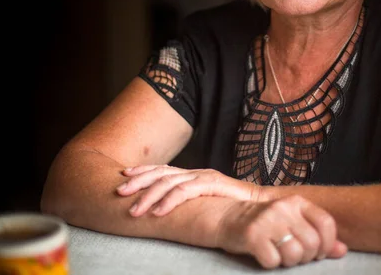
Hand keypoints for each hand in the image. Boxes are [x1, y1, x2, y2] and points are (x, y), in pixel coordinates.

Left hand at [116, 165, 261, 215]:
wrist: (261, 203)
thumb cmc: (233, 206)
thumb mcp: (206, 201)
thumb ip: (190, 201)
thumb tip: (167, 208)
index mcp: (192, 174)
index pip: (162, 169)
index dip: (142, 171)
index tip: (123, 176)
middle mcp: (195, 172)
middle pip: (160, 173)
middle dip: (138, 182)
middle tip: (119, 192)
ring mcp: (203, 176)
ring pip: (168, 182)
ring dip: (148, 196)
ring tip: (134, 209)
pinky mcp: (212, 184)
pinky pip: (185, 191)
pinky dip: (168, 201)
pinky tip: (157, 212)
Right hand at [217, 195, 346, 268]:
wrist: (230, 218)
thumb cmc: (267, 223)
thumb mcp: (293, 222)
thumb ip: (318, 234)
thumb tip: (343, 250)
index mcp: (297, 202)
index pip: (326, 223)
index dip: (327, 243)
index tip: (317, 251)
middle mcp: (283, 208)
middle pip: (312, 243)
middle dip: (306, 257)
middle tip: (295, 255)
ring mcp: (267, 220)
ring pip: (295, 254)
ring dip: (289, 262)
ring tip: (280, 254)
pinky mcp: (252, 235)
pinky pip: (273, 261)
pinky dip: (270, 263)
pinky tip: (264, 253)